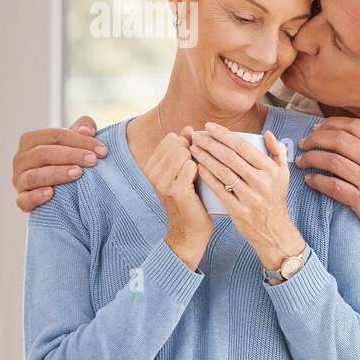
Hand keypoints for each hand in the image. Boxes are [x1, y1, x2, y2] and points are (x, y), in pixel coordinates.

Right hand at [12, 115, 107, 210]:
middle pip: (43, 154)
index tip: (102, 150)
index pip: (54, 135)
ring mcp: (20, 180)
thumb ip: (82, 128)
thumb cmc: (67, 159)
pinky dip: (36, 196)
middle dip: (70, 156)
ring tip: (78, 173)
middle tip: (93, 161)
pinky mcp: (22, 200)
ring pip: (34, 176)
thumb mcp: (75, 141)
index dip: (79, 140)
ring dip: (57, 174)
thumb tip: (86, 130)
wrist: (60, 189)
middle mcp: (21, 159)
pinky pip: (24, 200)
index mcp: (31, 141)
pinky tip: (51, 194)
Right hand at [150, 129, 212, 269]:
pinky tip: (207, 180)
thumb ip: (184, 149)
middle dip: (194, 150)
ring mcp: (162, 182)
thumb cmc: (192, 199)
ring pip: (184, 152)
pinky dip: (202, 170)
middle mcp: (152, 172)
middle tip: (201, 168)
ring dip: (199, 160)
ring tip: (204, 174)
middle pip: (177, 143)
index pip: (171, 138)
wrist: (190, 231)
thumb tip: (189, 128)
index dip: (188, 144)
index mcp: (152, 166)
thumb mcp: (184, 172)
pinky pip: (192, 166)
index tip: (196, 158)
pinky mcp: (176, 191)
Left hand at [190, 122, 304, 270]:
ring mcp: (250, 197)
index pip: (244, 147)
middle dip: (210, 143)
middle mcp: (262, 182)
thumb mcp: (283, 175)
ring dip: (205, 158)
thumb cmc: (275, 200)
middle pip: (230, 157)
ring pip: (223, 172)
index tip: (209, 127)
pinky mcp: (239, 211)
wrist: (274, 232)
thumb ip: (278, 152)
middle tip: (196, 136)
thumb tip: (267, 133)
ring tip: (193, 149)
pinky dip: (208, 177)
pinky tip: (197, 168)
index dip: (224, 135)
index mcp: (271, 170)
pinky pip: (220, 190)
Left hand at [295, 116, 359, 269]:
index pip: (354, 126)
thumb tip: (343, 140)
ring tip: (301, 162)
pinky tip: (309, 181)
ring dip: (311, 159)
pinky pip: (334, 186)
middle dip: (315, 140)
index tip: (316, 130)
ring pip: (333, 161)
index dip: (330, 124)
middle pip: (339, 140)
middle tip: (303, 145)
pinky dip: (317, 181)